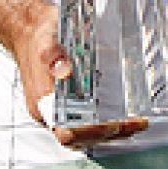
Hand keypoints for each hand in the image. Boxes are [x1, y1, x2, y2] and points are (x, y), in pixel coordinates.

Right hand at [6, 0, 147, 148]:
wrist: (30, 31)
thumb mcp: (45, 41)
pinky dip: (107, 120)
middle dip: (109, 134)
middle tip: (136, 124)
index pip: (67, 133)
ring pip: (87, 131)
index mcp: (43, 103)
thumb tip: (64, 71)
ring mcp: (62, 108)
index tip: (114, 125)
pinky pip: (88, 119)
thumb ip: (52, 56)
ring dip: (111, 131)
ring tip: (137, 123)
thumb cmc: (37, 38)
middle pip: (81, 137)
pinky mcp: (71, 100)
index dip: (91, 133)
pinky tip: (125, 113)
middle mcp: (52, 111)